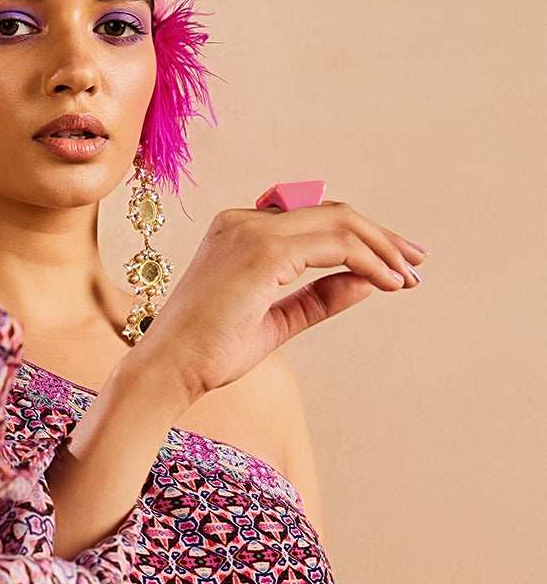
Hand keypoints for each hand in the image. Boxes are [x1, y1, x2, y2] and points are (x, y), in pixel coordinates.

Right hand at [133, 201, 426, 401]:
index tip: (393, 264)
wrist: (167, 369)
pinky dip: (368, 262)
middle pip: (332, 213)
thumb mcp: (275, 321)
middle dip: (381, 237)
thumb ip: (317, 299)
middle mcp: (244, 220)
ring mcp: (253, 231)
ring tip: (409, 276)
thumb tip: (366, 283)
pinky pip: (335, 246)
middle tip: (416, 263)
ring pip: (339, 223)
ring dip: (382, 249)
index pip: (314, 220)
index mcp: (239, 230)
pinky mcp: (264, 250)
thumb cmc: (207, 353)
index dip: (359, 238)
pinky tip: (387, 283)